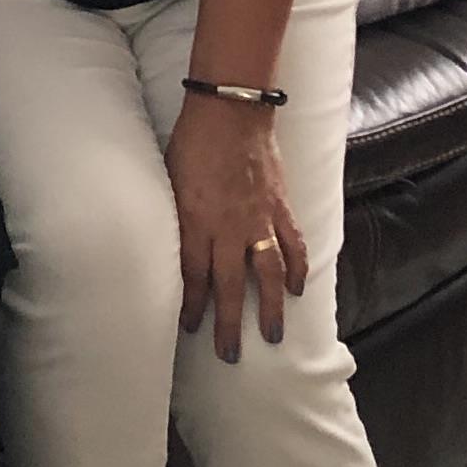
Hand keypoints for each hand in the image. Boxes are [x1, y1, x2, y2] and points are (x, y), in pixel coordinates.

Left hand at [167, 95, 306, 358]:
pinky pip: (292, 245)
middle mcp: (229, 228)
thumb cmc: (191, 143)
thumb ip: (174, 217)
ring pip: (267, 274)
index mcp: (196, 221)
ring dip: (270, 308)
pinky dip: (297, 269)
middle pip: (228, 286)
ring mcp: (259, 219)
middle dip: (228, 324)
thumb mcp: (168, 181)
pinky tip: (297, 289)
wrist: (231, 112)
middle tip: (231, 354)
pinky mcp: (280, 207)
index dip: (192, 306)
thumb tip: (173, 248)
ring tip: (272, 335)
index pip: (194, 276)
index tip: (190, 328)